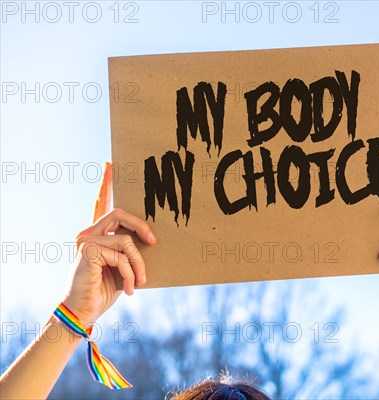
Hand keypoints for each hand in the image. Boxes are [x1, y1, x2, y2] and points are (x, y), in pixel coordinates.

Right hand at [62, 162, 155, 325]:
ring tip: (139, 282)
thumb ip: (129, 248)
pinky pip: (123, 256)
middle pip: (121, 214)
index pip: (101, 204)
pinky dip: (130, 273)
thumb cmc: (105, 290)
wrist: (85, 312)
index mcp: (96, 234)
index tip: (111, 165)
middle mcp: (88, 233)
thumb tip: (150, 238)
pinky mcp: (89, 251)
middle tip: (153, 242)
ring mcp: (86, 241)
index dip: (106, 184)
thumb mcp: (122, 265)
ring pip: (127, 241)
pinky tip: (128, 288)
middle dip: (143, 227)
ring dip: (138, 264)